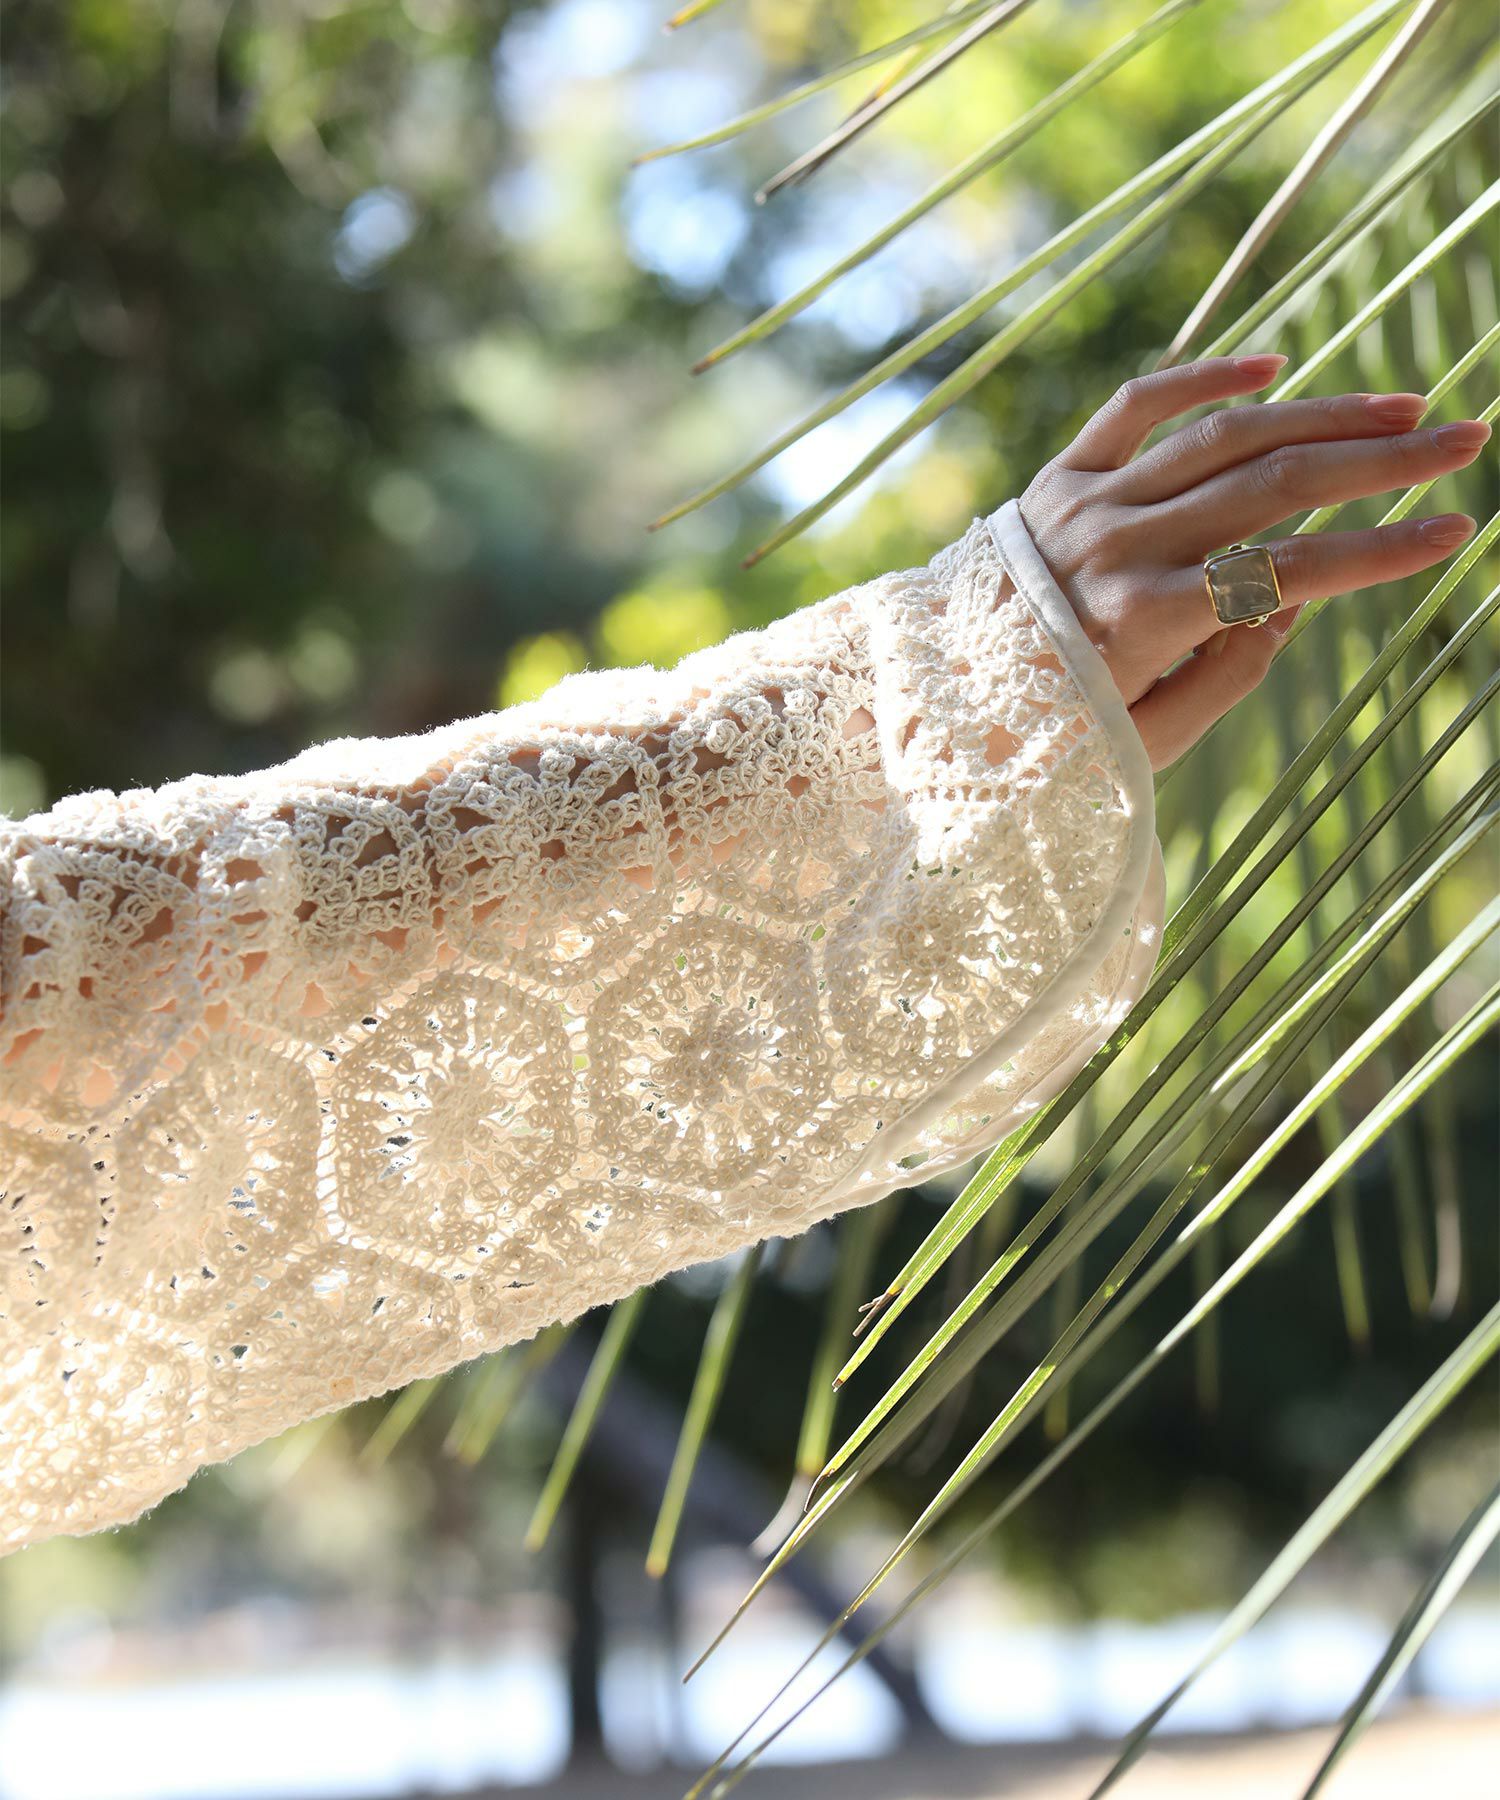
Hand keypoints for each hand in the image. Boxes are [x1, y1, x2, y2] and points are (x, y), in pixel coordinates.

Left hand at [1017, 354, 1490, 769]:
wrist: (923, 703)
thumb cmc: (1040, 738)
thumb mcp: (1139, 743)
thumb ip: (1224, 677)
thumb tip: (1291, 601)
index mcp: (1139, 622)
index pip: (1287, 573)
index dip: (1380, 553)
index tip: (1456, 532)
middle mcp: (1115, 547)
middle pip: (1272, 485)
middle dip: (1380, 462)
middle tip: (1466, 439)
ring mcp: (1083, 502)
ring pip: (1221, 437)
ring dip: (1319, 415)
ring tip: (1400, 410)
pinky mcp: (1056, 476)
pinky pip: (1136, 407)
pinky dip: (1203, 380)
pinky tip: (1273, 366)